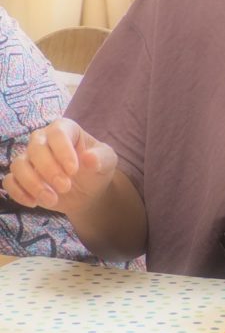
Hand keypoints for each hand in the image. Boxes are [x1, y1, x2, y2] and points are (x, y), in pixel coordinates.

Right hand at [2, 118, 117, 215]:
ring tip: (52, 199)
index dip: (63, 151)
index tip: (74, 170)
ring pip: (18, 165)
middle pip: (35, 148)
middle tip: (66, 187)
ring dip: (33, 184)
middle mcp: (43, 139)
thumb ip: (101, 158)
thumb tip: (89, 158)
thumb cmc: (96, 170)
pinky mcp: (20, 177)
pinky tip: (35, 203)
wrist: (87, 192)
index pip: (57, 133)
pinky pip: (9, 181)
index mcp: (65, 129)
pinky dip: (19, 193)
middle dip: (49, 170)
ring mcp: (29, 158)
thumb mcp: (107, 162)